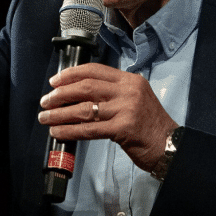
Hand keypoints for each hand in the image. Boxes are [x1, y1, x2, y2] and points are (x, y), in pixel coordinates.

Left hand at [38, 63, 176, 173]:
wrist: (170, 145)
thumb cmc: (150, 125)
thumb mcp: (136, 98)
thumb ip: (113, 93)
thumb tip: (78, 94)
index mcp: (129, 80)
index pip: (94, 70)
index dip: (71, 74)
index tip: (55, 81)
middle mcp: (128, 91)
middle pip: (86, 87)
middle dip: (61, 94)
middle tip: (46, 101)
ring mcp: (126, 109)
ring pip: (84, 108)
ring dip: (60, 113)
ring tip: (46, 117)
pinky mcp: (123, 129)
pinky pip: (89, 129)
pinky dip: (70, 130)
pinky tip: (58, 132)